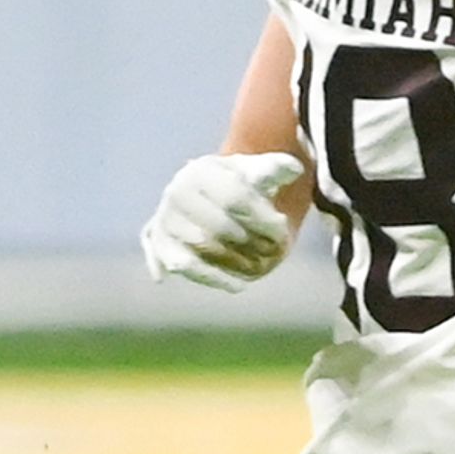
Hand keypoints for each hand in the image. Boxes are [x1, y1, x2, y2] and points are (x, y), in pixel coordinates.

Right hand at [140, 150, 305, 288]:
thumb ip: (276, 167)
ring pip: (204, 245)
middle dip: (252, 240)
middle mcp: (176, 192)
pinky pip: (186, 266)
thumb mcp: (256, 170)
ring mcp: (165, 220)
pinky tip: (238, 286)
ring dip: (237, 260)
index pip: (235, 196)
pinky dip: (212, 277)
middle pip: (220, 224)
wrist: (201, 197)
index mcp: (200, 170)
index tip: (283, 229)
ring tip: (260, 266)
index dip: (262, 216)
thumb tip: (294, 170)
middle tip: (275, 251)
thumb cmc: (237, 183)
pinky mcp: (160, 247)